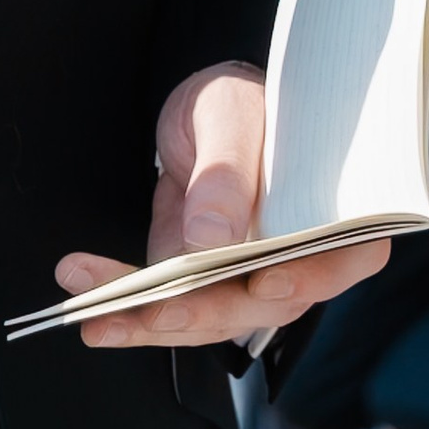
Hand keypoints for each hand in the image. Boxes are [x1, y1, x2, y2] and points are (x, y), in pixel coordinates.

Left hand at [54, 61, 391, 349]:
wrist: (202, 118)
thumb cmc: (235, 105)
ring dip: (149, 322)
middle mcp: (295, 259)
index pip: (343, 257)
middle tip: (154, 307)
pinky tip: (84, 297)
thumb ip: (226, 173)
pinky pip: (165, 306)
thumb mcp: (229, 115)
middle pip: (264, 304)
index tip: (266, 282)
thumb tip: (214, 237)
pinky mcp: (199, 286)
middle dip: (205, 311)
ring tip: (97, 315)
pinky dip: (124, 309)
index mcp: (330, 211)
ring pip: (208, 318)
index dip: (312, 277)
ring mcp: (245, 280)